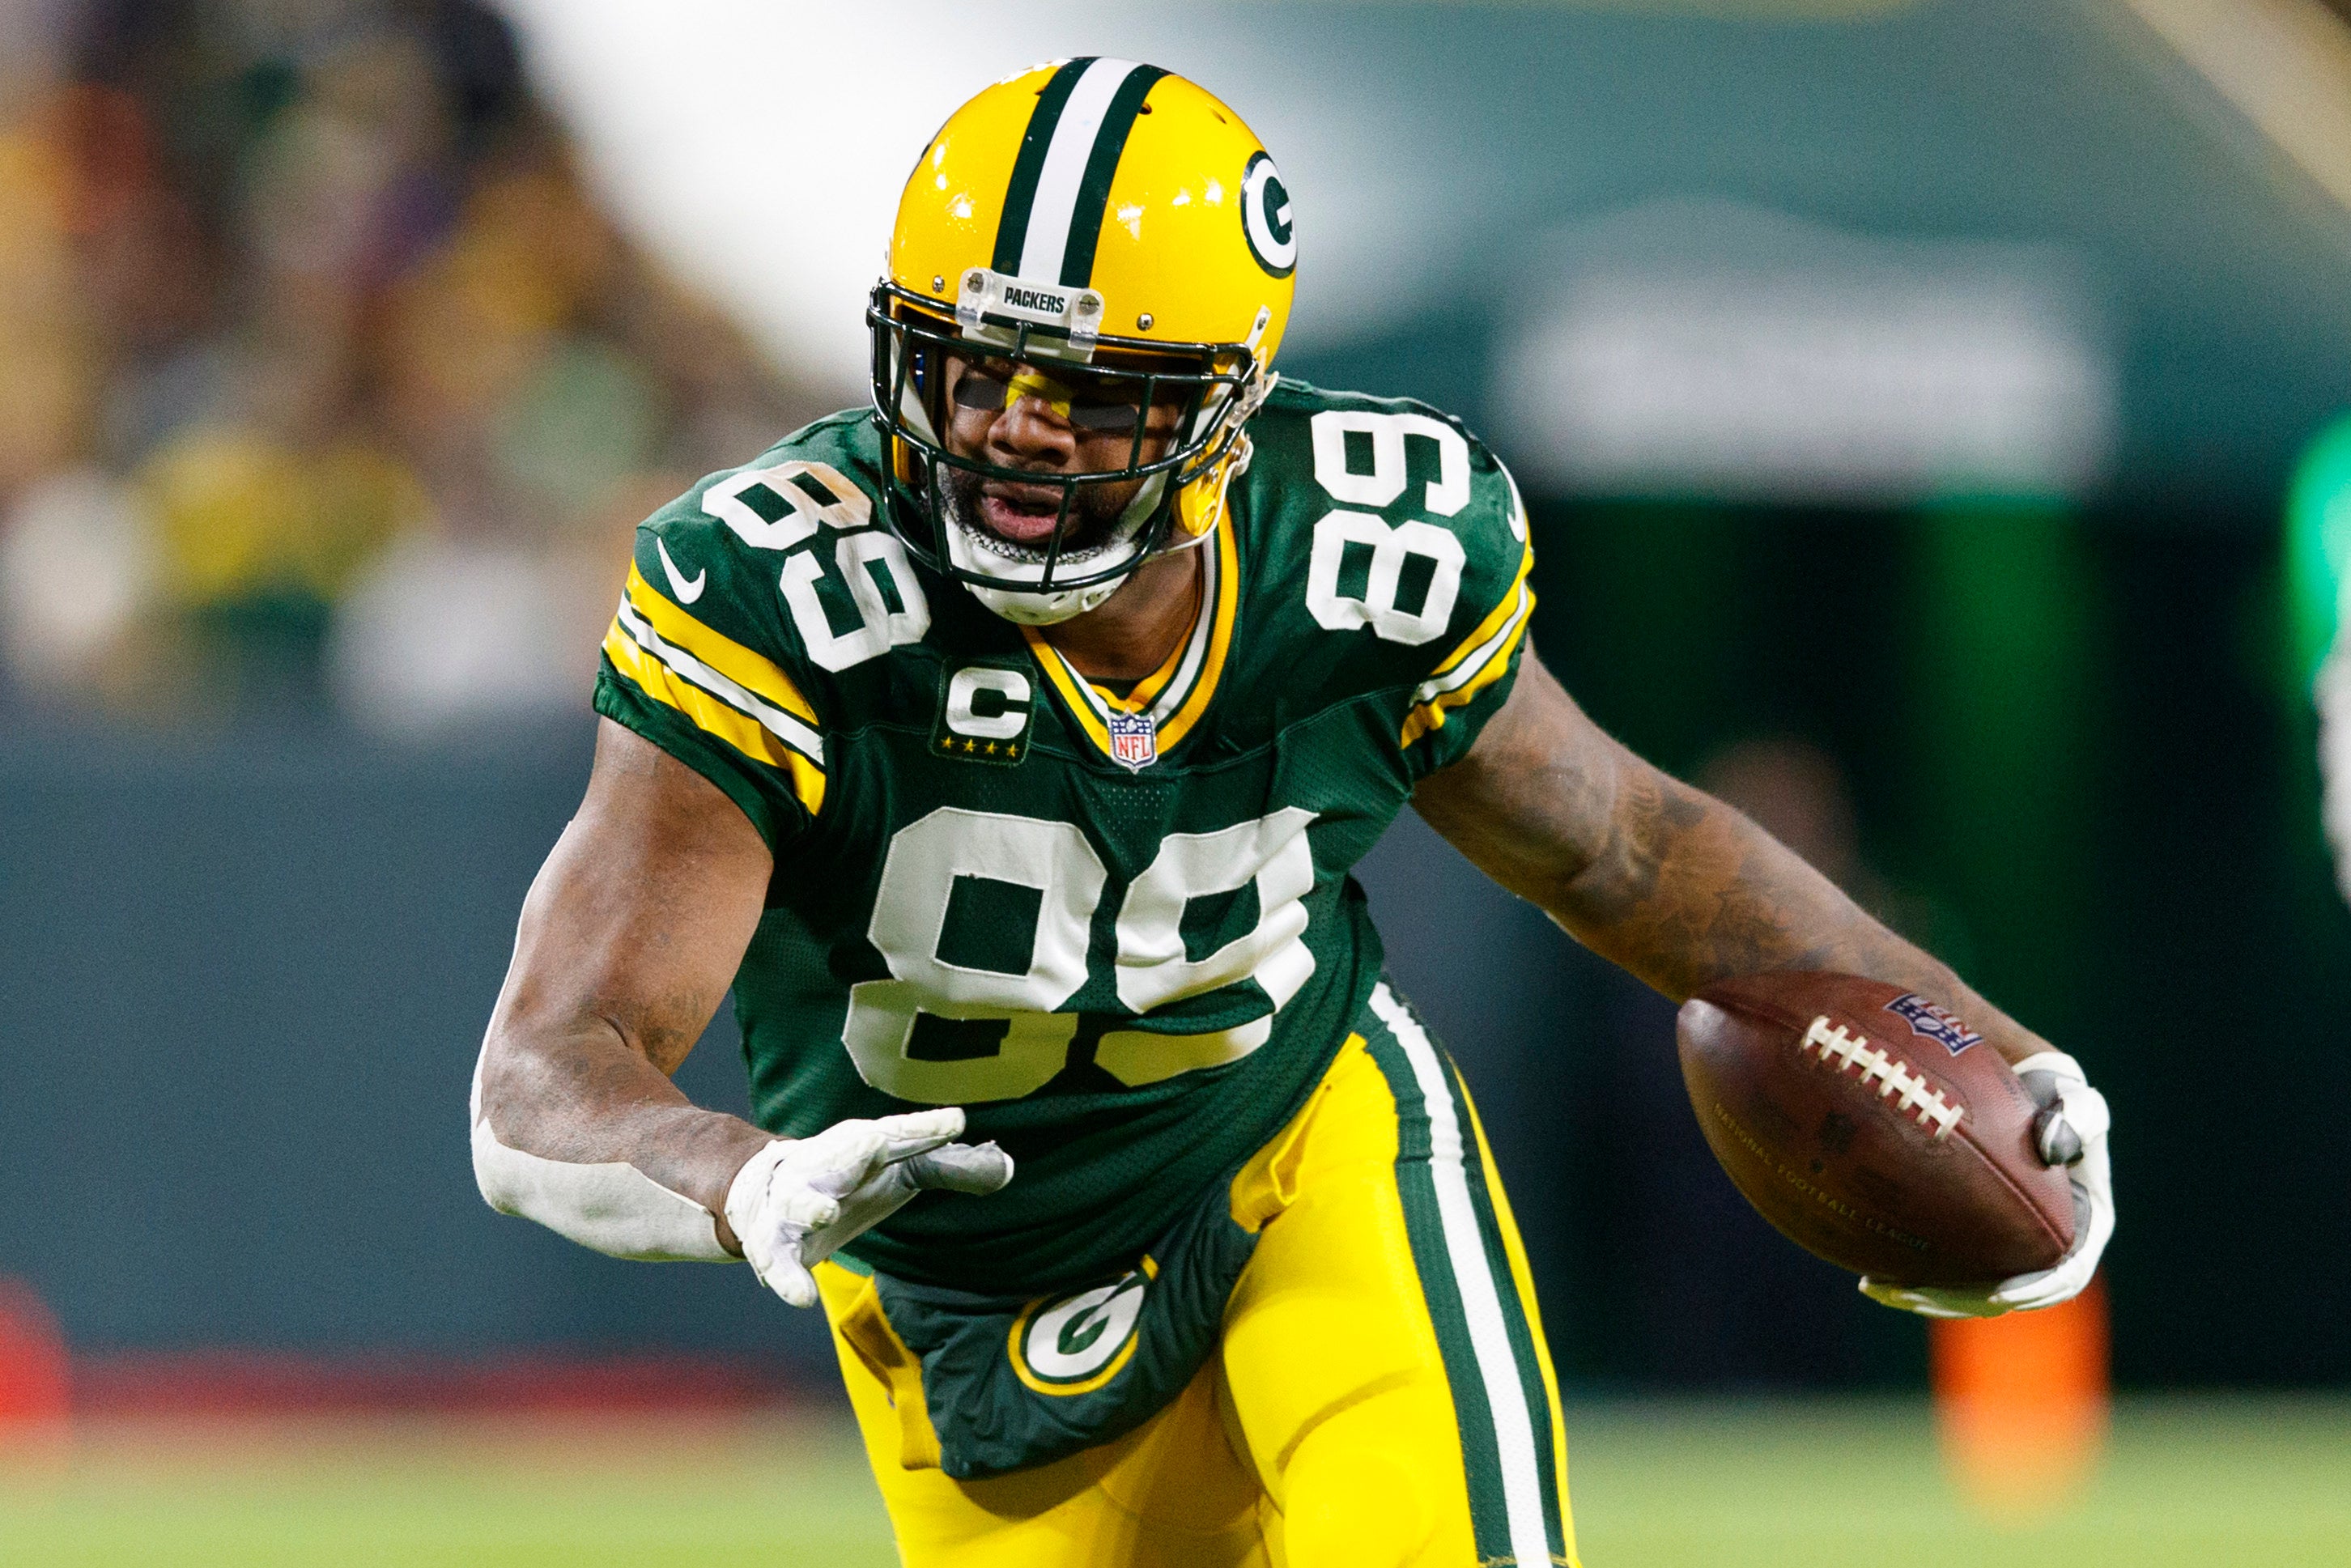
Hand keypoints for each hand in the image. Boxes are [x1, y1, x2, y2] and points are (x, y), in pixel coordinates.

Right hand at [723, 1108, 1014, 1307]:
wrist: (762, 1189)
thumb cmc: (848, 1174)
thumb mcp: (896, 1165)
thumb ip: (947, 1165)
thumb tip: (1006, 1165)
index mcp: (861, 1144)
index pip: (898, 1134)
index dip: (925, 1128)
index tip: (957, 1122)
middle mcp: (828, 1165)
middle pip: (842, 1154)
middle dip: (855, 1151)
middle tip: (874, 1145)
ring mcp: (796, 1201)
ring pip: (798, 1199)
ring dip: (809, 1205)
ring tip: (822, 1215)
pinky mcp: (774, 1241)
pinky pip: (778, 1260)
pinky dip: (788, 1277)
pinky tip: (801, 1298)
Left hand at [1860, 1051, 2112, 1318]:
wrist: (2015, 1084)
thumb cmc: (2048, 1092)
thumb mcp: (2072, 1095)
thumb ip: (2077, 1112)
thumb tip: (2053, 1145)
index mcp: (2081, 1226)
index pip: (2064, 1275)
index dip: (2034, 1289)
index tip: (1999, 1292)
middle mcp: (2043, 1247)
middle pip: (2005, 1294)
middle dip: (1960, 1302)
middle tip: (1913, 1294)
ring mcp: (2003, 1246)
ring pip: (1967, 1290)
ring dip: (1926, 1296)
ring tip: (1877, 1288)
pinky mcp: (1969, 1237)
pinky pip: (1942, 1267)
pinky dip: (1908, 1275)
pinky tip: (1867, 1274)